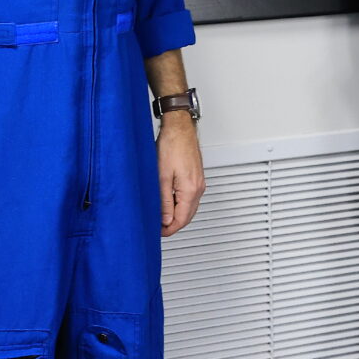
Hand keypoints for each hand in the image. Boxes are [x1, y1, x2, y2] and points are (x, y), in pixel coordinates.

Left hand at [156, 113, 205, 236]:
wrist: (179, 127)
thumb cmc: (171, 145)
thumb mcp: (162, 176)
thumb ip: (164, 201)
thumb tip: (165, 219)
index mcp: (191, 190)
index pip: (182, 220)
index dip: (169, 229)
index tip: (159, 232)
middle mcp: (198, 187)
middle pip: (188, 216)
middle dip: (174, 224)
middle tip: (159, 227)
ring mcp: (199, 182)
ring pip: (190, 208)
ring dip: (177, 214)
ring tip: (162, 216)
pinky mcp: (196, 177)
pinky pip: (190, 198)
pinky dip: (181, 204)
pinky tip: (170, 202)